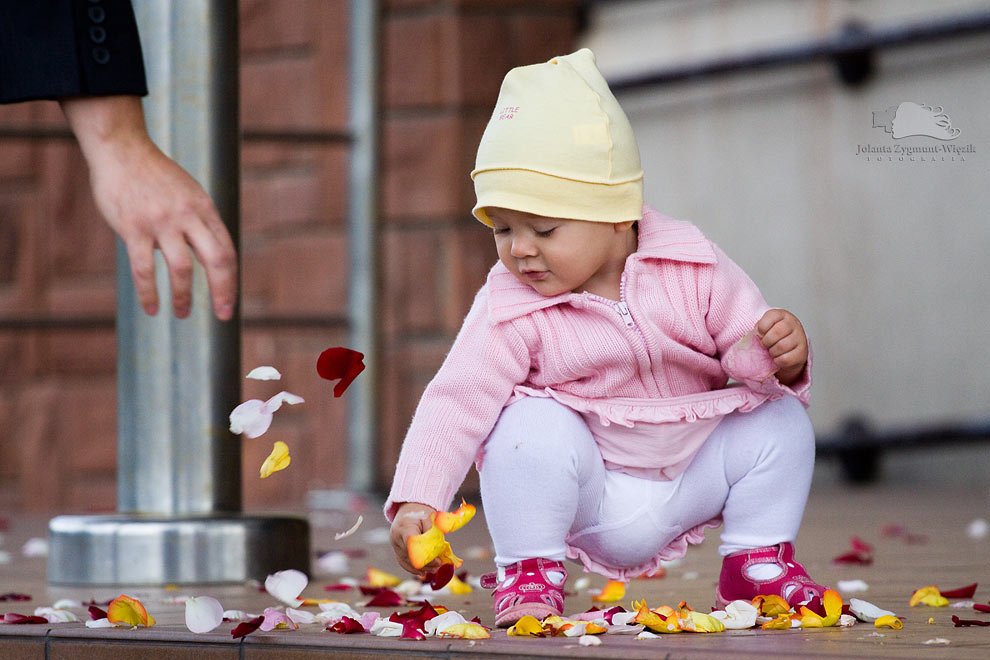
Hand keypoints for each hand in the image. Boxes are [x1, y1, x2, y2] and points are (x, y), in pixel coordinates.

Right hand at [60, 96, 237, 320]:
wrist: (122, 150)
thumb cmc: (155, 177)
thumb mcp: (189, 194)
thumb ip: (200, 223)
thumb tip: (209, 257)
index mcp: (205, 209)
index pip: (227, 251)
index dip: (231, 281)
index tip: (228, 303)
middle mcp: (188, 216)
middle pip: (217, 260)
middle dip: (223, 292)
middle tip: (222, 315)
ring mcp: (161, 222)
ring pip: (182, 268)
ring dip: (184, 297)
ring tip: (182, 313)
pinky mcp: (133, 228)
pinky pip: (144, 269)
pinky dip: (149, 293)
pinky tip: (151, 308)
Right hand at [390, 502, 437, 575]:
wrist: (408, 509)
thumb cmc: (421, 513)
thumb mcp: (429, 518)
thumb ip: (433, 533)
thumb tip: (438, 550)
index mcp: (404, 528)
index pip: (412, 545)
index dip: (424, 555)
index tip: (437, 560)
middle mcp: (396, 538)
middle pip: (410, 556)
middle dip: (426, 563)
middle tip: (440, 565)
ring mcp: (395, 545)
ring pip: (406, 562)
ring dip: (421, 568)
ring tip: (435, 570)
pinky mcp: (396, 550)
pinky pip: (403, 562)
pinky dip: (413, 568)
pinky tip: (423, 572)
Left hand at [755, 308, 807, 385]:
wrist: (790, 348)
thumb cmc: (773, 337)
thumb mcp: (766, 328)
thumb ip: (759, 328)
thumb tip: (752, 336)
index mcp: (782, 315)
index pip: (771, 316)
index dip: (762, 327)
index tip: (760, 333)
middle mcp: (793, 324)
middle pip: (777, 332)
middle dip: (766, 341)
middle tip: (765, 345)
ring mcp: (800, 338)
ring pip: (782, 346)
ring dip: (772, 352)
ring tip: (771, 351)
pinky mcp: (802, 352)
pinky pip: (786, 359)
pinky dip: (778, 361)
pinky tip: (777, 358)